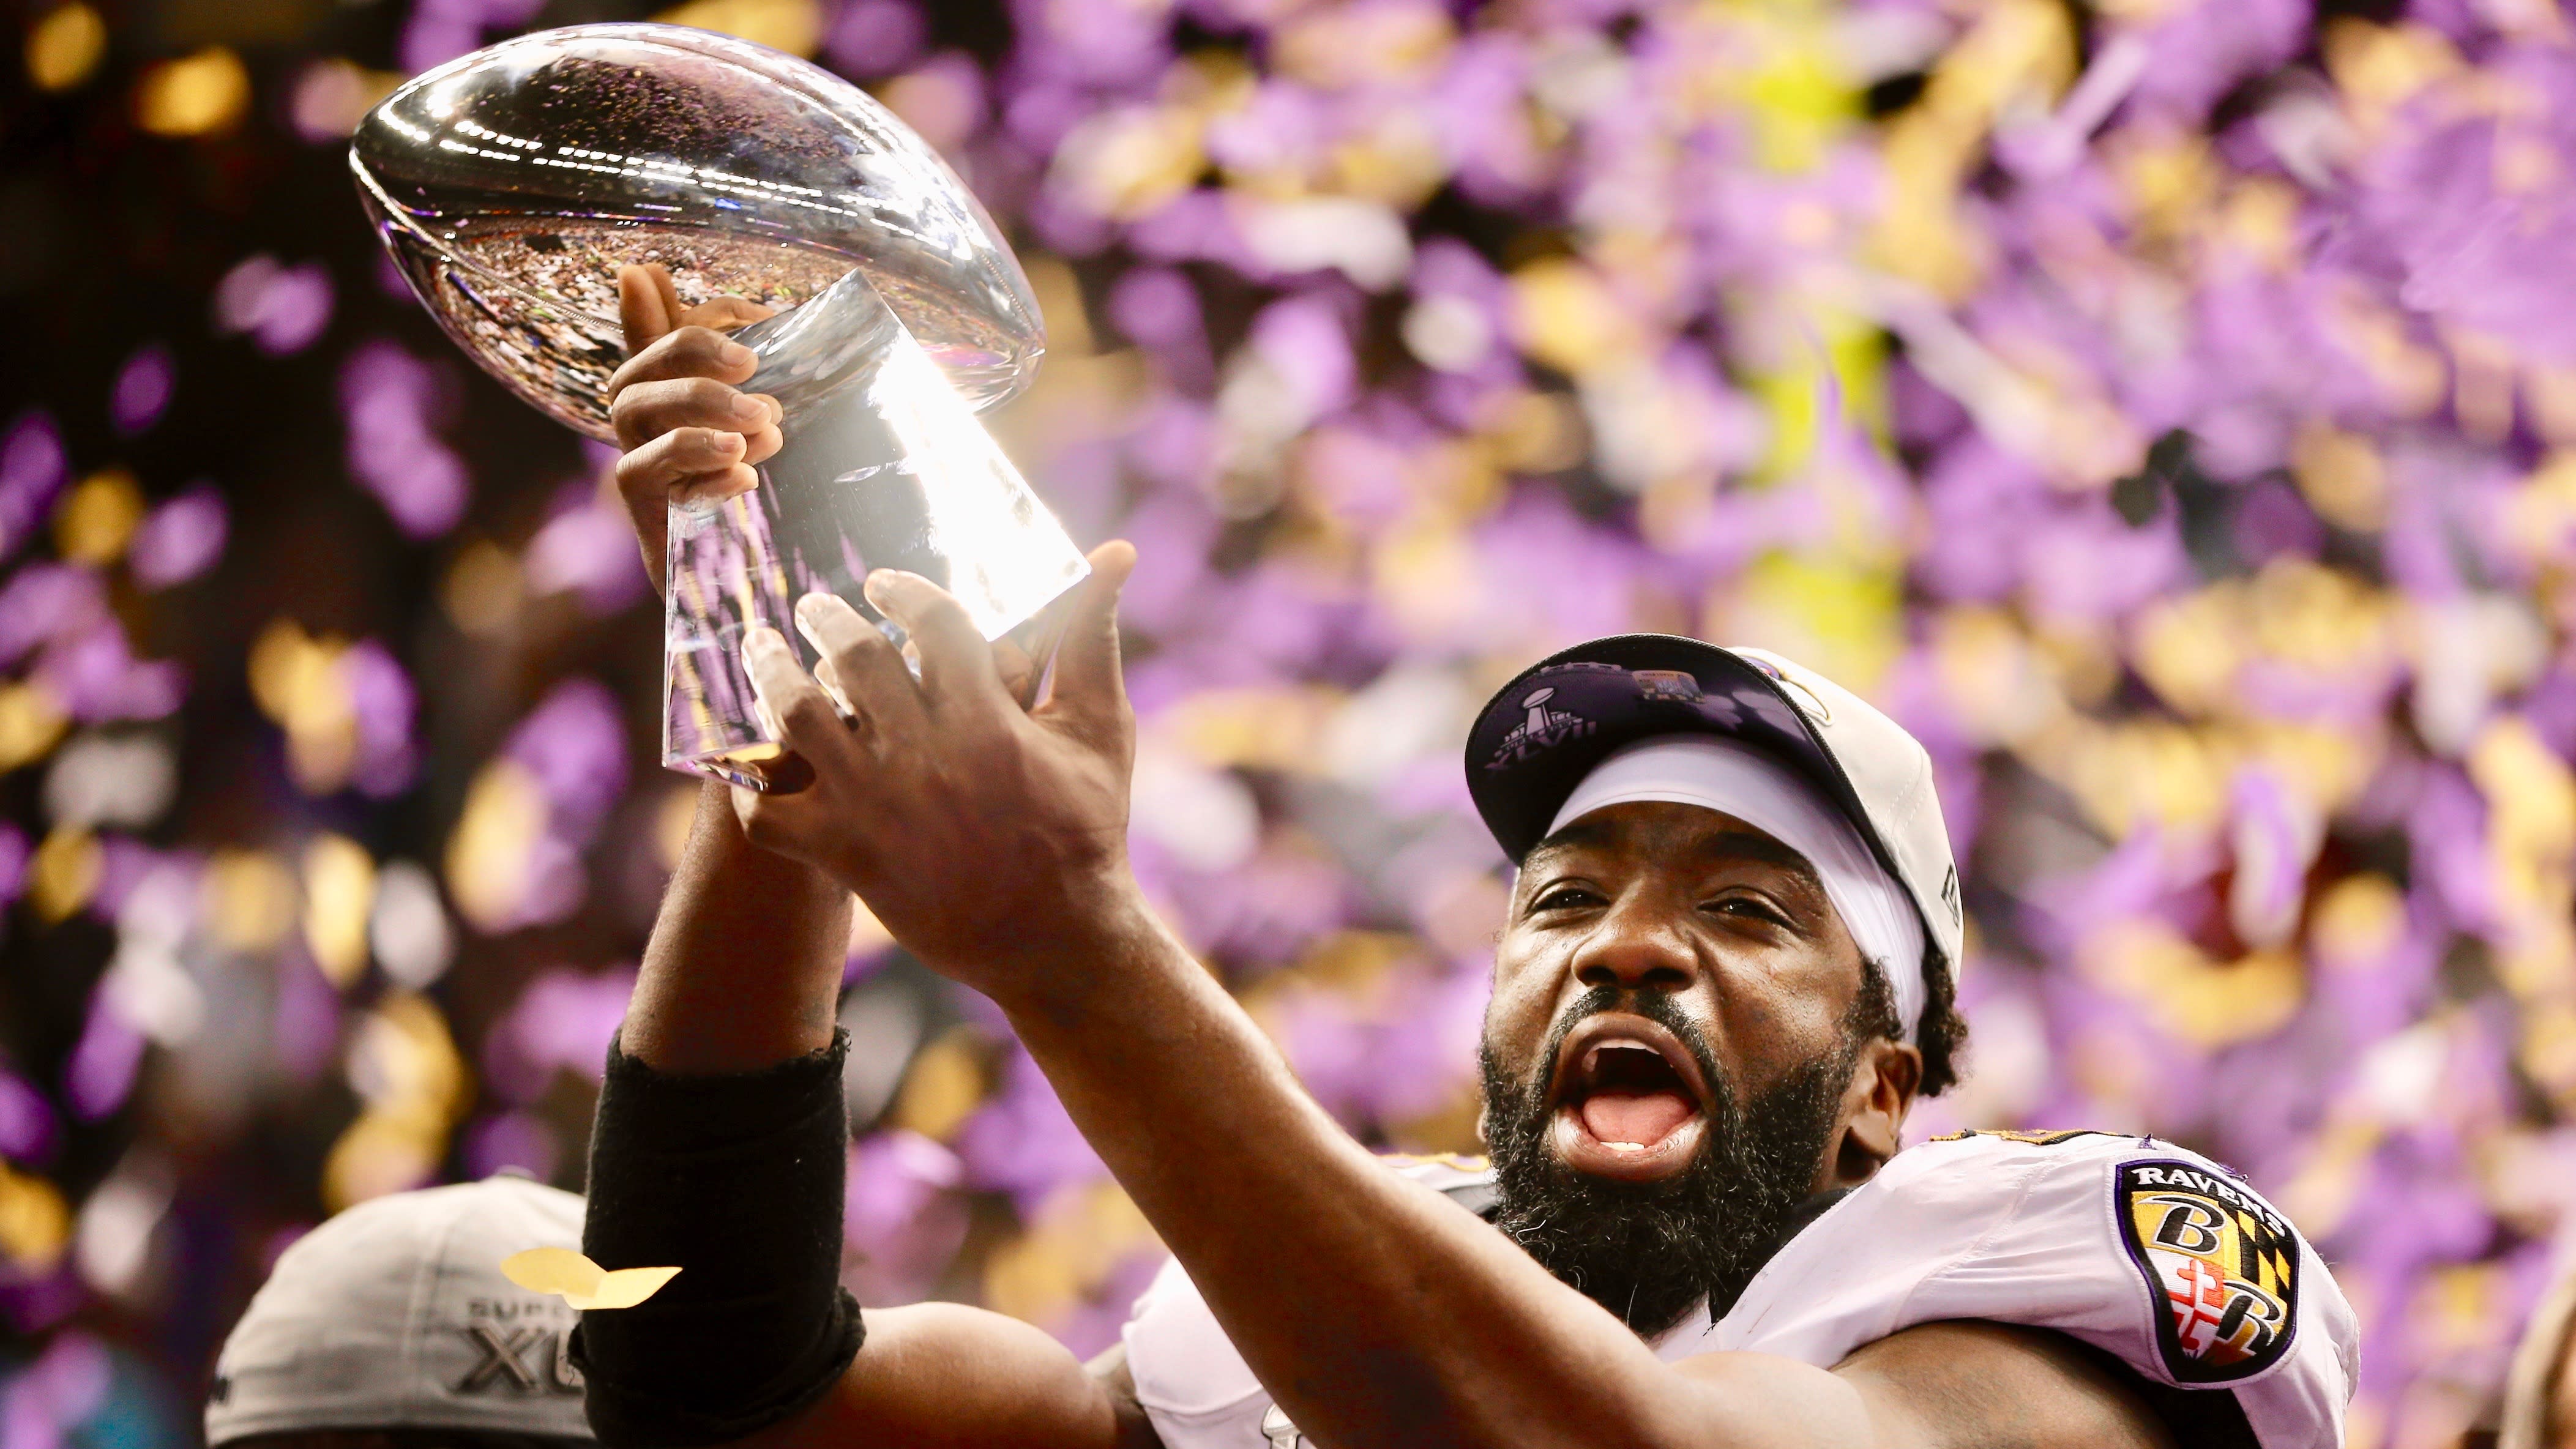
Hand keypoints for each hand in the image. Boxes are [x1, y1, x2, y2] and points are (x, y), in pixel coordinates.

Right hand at [605, 263, 782, 596]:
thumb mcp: (746, 406)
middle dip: (695, 362)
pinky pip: (647, 478)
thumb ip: (719, 346)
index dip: (690, 318)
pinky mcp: (645, 510)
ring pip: (636, 419)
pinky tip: (745, 475)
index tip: (755, 318)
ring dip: (699, 413)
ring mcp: (635, 465)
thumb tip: (659, 272)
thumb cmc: (740, 473)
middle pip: (639, 372)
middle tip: (757, 370)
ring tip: (763, 426)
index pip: (655, 336)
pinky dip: (700, 472)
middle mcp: (636, 421)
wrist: (732, 572)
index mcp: (660, 386)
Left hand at [730, 541, 1144, 996]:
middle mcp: (926, 757)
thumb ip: (1093, 636)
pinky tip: (748, 756)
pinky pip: (768, 814)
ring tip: (761, 649)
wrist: (1056, 940)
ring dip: (770, 672)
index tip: (882, 582)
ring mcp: (877, 808)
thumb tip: (1116, 551)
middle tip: (812, 607)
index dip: (901, 590)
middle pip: (854, 656)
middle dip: (825, 617)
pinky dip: (748, 784)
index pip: (931, 622)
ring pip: (797, 718)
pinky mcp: (846, 856)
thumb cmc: (1086, 829)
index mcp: (988, 721)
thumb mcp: (1099, 728)